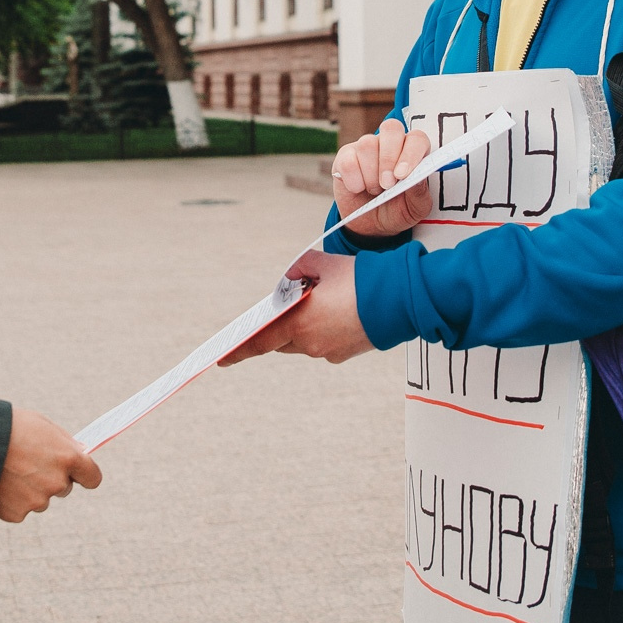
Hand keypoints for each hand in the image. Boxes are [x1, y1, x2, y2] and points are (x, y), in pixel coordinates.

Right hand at [0, 408, 101, 522]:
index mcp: (68, 458)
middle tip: (29, 464)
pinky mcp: (17, 514)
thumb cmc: (8, 428)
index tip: (80, 473)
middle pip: (64, 488)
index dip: (85, 474)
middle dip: (51, 479)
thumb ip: (63, 442)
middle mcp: (57, 482)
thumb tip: (79, 453)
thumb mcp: (41, 425)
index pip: (93, 477)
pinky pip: (20, 509)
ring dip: (30, 490)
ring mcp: (37, 501)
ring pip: (40, 499)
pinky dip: (11, 500)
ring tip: (8, 471)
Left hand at [218, 250, 373, 366]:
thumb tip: (290, 280)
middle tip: (284, 311)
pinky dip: (325, 329)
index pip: (260, 341)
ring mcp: (328, 351)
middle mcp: (309, 343)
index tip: (223, 359)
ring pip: (305, 341)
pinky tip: (339, 311)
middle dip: (280, 327)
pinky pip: (324, 342)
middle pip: (282, 340)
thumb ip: (297, 270)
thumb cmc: (358, 279)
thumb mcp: (321, 263)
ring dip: (305, 326)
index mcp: (297, 322)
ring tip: (323, 302)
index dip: (240, 350)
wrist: (399, 299)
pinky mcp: (344, 354)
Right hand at [332, 118, 433, 238]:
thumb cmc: (396, 211)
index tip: (402, 175)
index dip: (411, 153)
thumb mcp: (415, 210)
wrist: (370, 226)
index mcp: (412, 152)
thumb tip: (416, 178)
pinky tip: (358, 188)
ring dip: (371, 174)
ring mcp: (367, 147)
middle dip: (389, 158)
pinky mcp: (346, 156)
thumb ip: (419, 193)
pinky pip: (348, 161)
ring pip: (368, 144)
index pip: (417, 139)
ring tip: (374, 190)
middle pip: (391, 128)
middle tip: (387, 184)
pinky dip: (354, 181)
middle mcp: (390, 144)